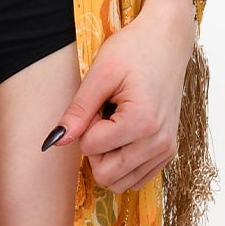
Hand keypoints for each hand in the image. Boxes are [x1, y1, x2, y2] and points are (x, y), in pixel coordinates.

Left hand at [41, 2, 197, 191]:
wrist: (167, 42)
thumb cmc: (134, 50)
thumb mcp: (100, 74)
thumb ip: (78, 111)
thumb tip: (55, 141)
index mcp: (142, 123)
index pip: (91, 148)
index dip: (87, 124)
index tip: (100, 101)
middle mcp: (159, 143)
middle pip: (105, 174)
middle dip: (95, 147)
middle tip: (104, 115)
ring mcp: (166, 150)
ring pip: (119, 183)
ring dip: (109, 156)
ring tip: (116, 122)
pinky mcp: (168, 152)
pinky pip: (135, 179)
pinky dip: (122, 162)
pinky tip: (126, 133)